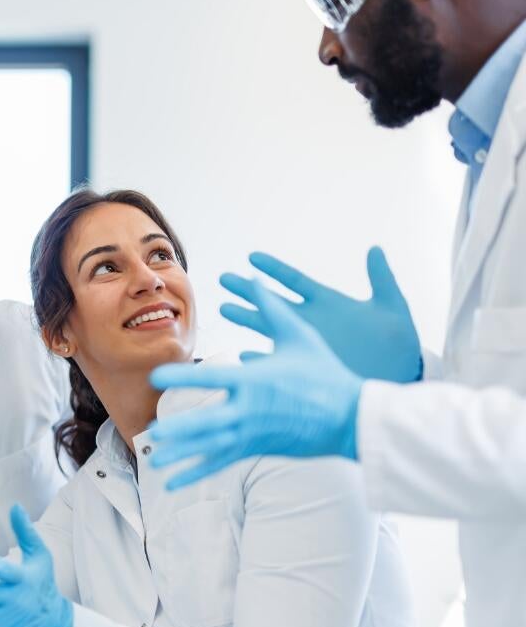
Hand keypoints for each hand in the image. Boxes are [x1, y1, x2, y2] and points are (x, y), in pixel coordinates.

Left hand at [148, 278, 363, 489]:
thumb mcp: (300, 335)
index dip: (184, 377)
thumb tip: (253, 276)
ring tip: (155, 459)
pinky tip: (173, 483)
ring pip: (212, 447)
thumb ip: (271, 308)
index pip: (213, 378)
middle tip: (153, 432)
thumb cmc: (325, 372)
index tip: (157, 377)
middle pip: (210, 422)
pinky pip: (221, 462)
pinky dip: (196, 473)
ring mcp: (254, 433)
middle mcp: (252, 410)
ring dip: (183, 454)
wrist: (353, 417)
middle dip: (182, 429)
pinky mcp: (258, 448)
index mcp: (257, 381)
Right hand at [221, 247, 420, 382]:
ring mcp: (305, 344)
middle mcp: (311, 320)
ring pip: (268, 327)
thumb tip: (376, 247)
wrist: (403, 378)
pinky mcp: (306, 367)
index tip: (251, 256)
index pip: (294, 280)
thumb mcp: (393, 307)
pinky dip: (261, 359)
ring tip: (223, 308)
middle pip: (271, 301)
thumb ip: (381, 278)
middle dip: (247, 289)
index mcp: (327, 302)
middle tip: (223, 278)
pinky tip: (243, 356)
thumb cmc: (400, 343)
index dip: (273, 268)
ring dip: (245, 318)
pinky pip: (277, 361)